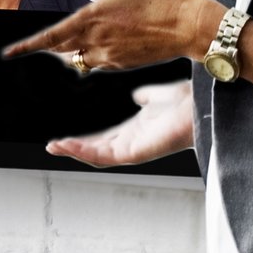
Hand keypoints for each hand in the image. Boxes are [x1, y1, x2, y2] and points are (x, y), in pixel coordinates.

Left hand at [1, 0, 222, 76]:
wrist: (192, 25)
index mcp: (94, 17)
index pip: (51, 37)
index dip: (27, 46)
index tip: (8, 53)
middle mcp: (98, 40)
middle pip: (60, 50)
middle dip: (47, 47)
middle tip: (37, 42)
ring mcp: (111, 56)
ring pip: (77, 59)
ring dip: (69, 51)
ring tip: (73, 37)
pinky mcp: (122, 65)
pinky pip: (96, 63)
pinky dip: (90, 55)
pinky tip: (100, 42)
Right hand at [49, 81, 197, 168]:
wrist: (199, 107)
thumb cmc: (186, 104)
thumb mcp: (158, 96)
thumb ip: (147, 97)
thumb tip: (138, 95)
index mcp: (136, 131)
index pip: (104, 139)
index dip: (84, 139)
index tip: (64, 137)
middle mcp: (132, 143)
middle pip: (96, 150)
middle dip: (74, 149)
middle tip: (53, 147)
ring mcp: (133, 150)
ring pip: (97, 156)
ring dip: (75, 153)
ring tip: (54, 147)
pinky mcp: (135, 154)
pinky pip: (104, 157)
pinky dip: (84, 152)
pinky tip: (69, 145)